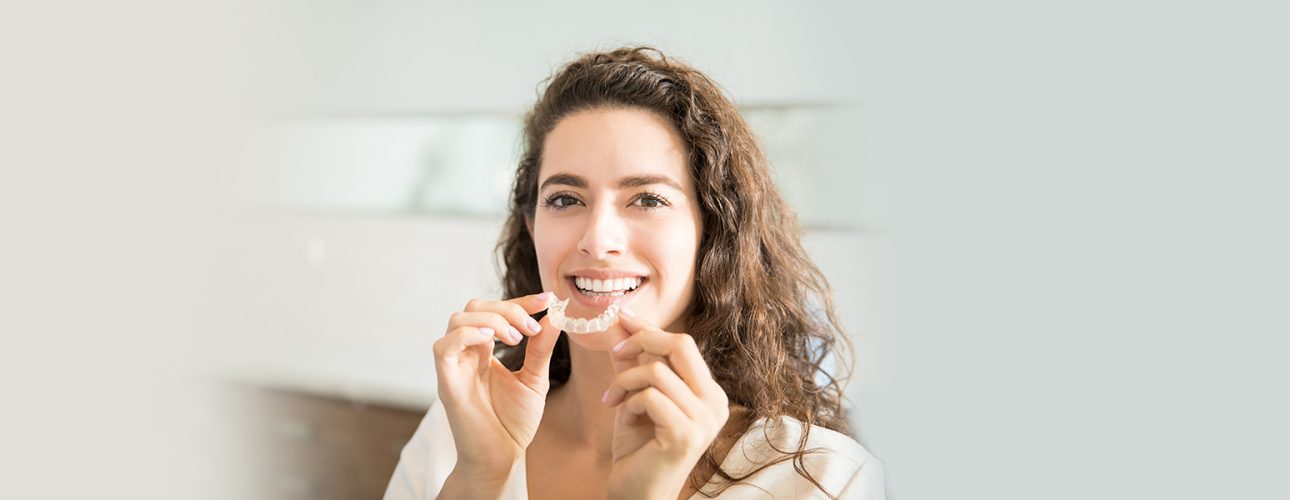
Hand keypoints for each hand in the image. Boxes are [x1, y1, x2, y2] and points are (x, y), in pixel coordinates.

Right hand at [432, 292, 559, 482]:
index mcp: (484, 350)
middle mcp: (466, 353)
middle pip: (474, 307)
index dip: (520, 301)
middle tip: (532, 327)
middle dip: (507, 308)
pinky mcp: (447, 382)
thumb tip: (554, 317)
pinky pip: (444, 346)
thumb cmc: (513, 423)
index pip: (495, 311)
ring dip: (491, 319)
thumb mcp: (534, 379)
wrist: (501, 458)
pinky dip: (467, 334)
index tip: (547, 300)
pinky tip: (492, 341)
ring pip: (458, 319)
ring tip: (517, 338)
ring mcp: (454, 366)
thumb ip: (540, 349)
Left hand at [603, 309, 730, 498]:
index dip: (650, 328)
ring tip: (612, 400)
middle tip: (615, 349)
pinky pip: (650, 397)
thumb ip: (633, 362)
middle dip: (642, 340)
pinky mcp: (686, 434)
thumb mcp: (634, 397)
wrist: (636, 494)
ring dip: (624, 381)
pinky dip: (628, 402)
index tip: (621, 316)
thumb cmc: (638, 449)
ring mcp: (705, 420)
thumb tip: (621, 321)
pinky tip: (623, 418)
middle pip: (681, 345)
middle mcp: (715, 403)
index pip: (683, 345)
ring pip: (657, 371)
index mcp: (709, 393)